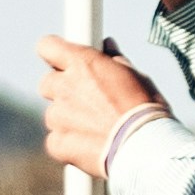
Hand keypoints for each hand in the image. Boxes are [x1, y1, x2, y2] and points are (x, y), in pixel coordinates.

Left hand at [40, 36, 159, 176]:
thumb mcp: (137, 77)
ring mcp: (58, 117)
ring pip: (53, 114)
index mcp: (84, 64)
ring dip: (67, 119)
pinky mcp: (57, 143)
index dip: (54, 54)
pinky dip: (68, 144)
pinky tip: (90, 146)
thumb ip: (115, 61)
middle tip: (87, 100)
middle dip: (62, 90)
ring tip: (96, 129)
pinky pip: (55, 140)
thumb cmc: (146, 112)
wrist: (147, 149)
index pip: (48, 46)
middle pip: (48, 83)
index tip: (62, 61)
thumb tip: (108, 47)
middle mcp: (65, 87)